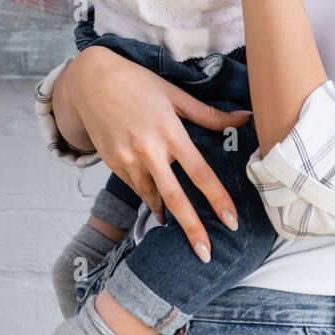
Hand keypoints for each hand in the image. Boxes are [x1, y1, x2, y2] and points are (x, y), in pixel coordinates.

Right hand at [54, 47, 251, 259]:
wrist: (90, 80)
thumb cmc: (137, 83)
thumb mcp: (175, 94)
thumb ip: (209, 114)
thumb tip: (244, 117)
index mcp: (170, 132)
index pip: (200, 173)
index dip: (217, 199)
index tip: (231, 222)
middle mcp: (149, 150)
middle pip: (175, 198)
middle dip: (192, 229)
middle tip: (206, 254)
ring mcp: (127, 159)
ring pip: (152, 196)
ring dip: (167, 213)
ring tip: (177, 228)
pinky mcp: (112, 163)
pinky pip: (135, 187)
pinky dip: (148, 196)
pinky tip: (157, 204)